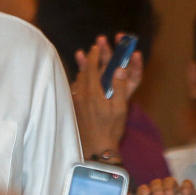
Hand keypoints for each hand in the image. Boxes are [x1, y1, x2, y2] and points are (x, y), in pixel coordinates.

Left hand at [72, 35, 143, 158]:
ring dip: (83, 68)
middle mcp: (82, 95)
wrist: (96, 148)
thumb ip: (120, 87)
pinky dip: (79, 80)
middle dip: (89, 58)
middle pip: (84, 71)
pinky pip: (76, 89)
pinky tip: (80, 79)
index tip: (97, 46)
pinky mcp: (74, 108)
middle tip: (94, 48)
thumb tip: (120, 68)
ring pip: (78, 80)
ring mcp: (77, 102)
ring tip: (84, 58)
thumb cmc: (111, 129)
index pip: (92, 69)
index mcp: (94, 93)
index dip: (94, 56)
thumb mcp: (121, 108)